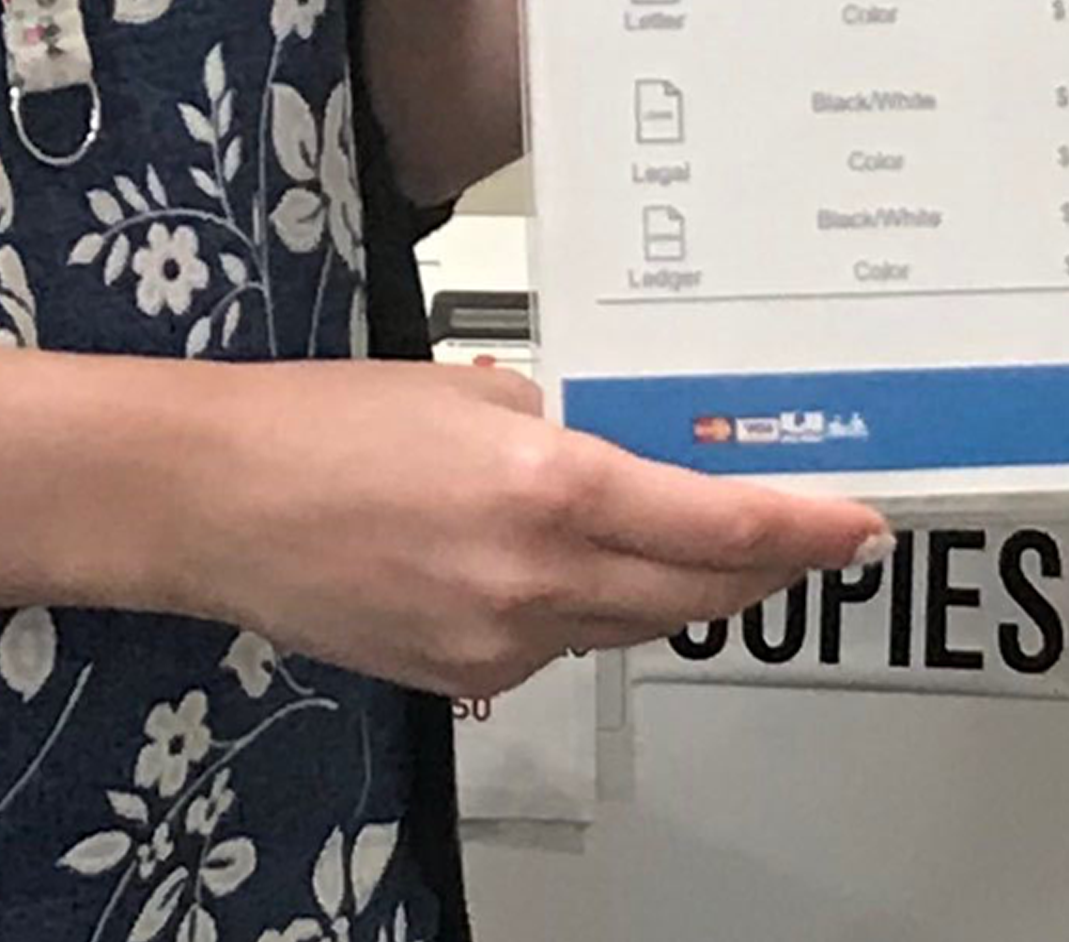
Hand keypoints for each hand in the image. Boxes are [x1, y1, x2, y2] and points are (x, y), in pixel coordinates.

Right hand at [188, 359, 888, 698]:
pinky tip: (575, 568)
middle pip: (695, 592)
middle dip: (762, 567)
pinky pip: (560, 646)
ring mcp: (499, 644)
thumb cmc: (325, 420)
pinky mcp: (461, 680)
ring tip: (706, 542)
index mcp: (550, 488)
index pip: (720, 527)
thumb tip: (634, 451)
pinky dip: (588, 608)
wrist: (210, 497)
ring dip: (679, 587)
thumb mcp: (472, 387)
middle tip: (810, 536)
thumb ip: (566, 426)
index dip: (804, 531)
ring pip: (631, 623)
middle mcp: (537, 579)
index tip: (858, 523)